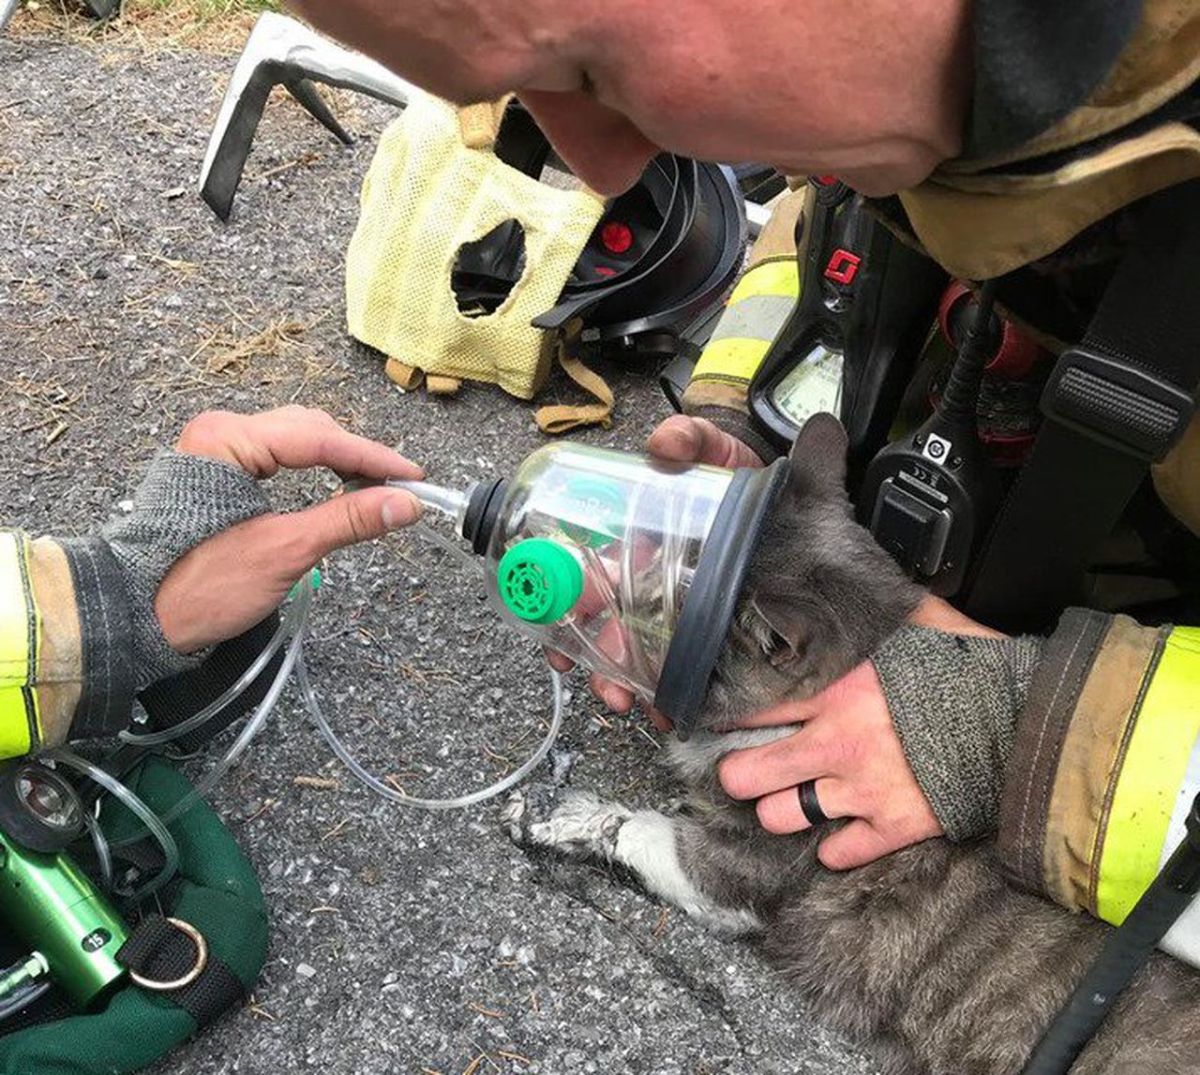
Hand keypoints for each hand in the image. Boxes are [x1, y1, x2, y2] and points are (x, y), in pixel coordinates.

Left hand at [154, 407, 422, 653]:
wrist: (138, 615)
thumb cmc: (197, 586)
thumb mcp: (284, 551)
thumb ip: (348, 520)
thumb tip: (404, 504)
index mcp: (228, 440)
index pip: (319, 438)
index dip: (373, 459)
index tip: (413, 478)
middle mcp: (221, 433)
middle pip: (310, 432)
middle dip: (358, 458)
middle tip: (400, 488)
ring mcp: (217, 451)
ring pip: (297, 442)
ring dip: (338, 463)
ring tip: (376, 490)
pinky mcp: (218, 473)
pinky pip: (279, 459)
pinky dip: (314, 472)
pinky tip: (338, 487)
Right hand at [547, 415, 761, 725]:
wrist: (797, 506)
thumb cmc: (744, 479)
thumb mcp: (716, 450)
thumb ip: (690, 440)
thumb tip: (663, 444)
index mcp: (640, 543)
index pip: (589, 574)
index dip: (565, 602)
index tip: (558, 624)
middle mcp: (652, 582)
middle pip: (606, 624)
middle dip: (594, 656)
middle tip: (594, 676)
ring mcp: (683, 614)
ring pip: (637, 656)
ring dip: (621, 682)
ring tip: (626, 701)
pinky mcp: (714, 639)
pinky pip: (684, 674)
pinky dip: (670, 696)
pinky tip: (669, 711)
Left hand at [716, 597, 1001, 868]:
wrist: (1024, 721)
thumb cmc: (971, 666)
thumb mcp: (918, 622)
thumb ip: (879, 611)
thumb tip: (859, 585)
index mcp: (835, 690)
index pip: (754, 709)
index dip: (729, 718)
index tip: (721, 722)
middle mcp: (835, 743)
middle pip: (747, 775)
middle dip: (737, 775)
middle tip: (741, 772)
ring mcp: (861, 789)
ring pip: (782, 817)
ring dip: (780, 811)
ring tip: (786, 801)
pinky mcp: (893, 826)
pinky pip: (840, 853)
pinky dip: (836, 847)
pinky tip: (839, 832)